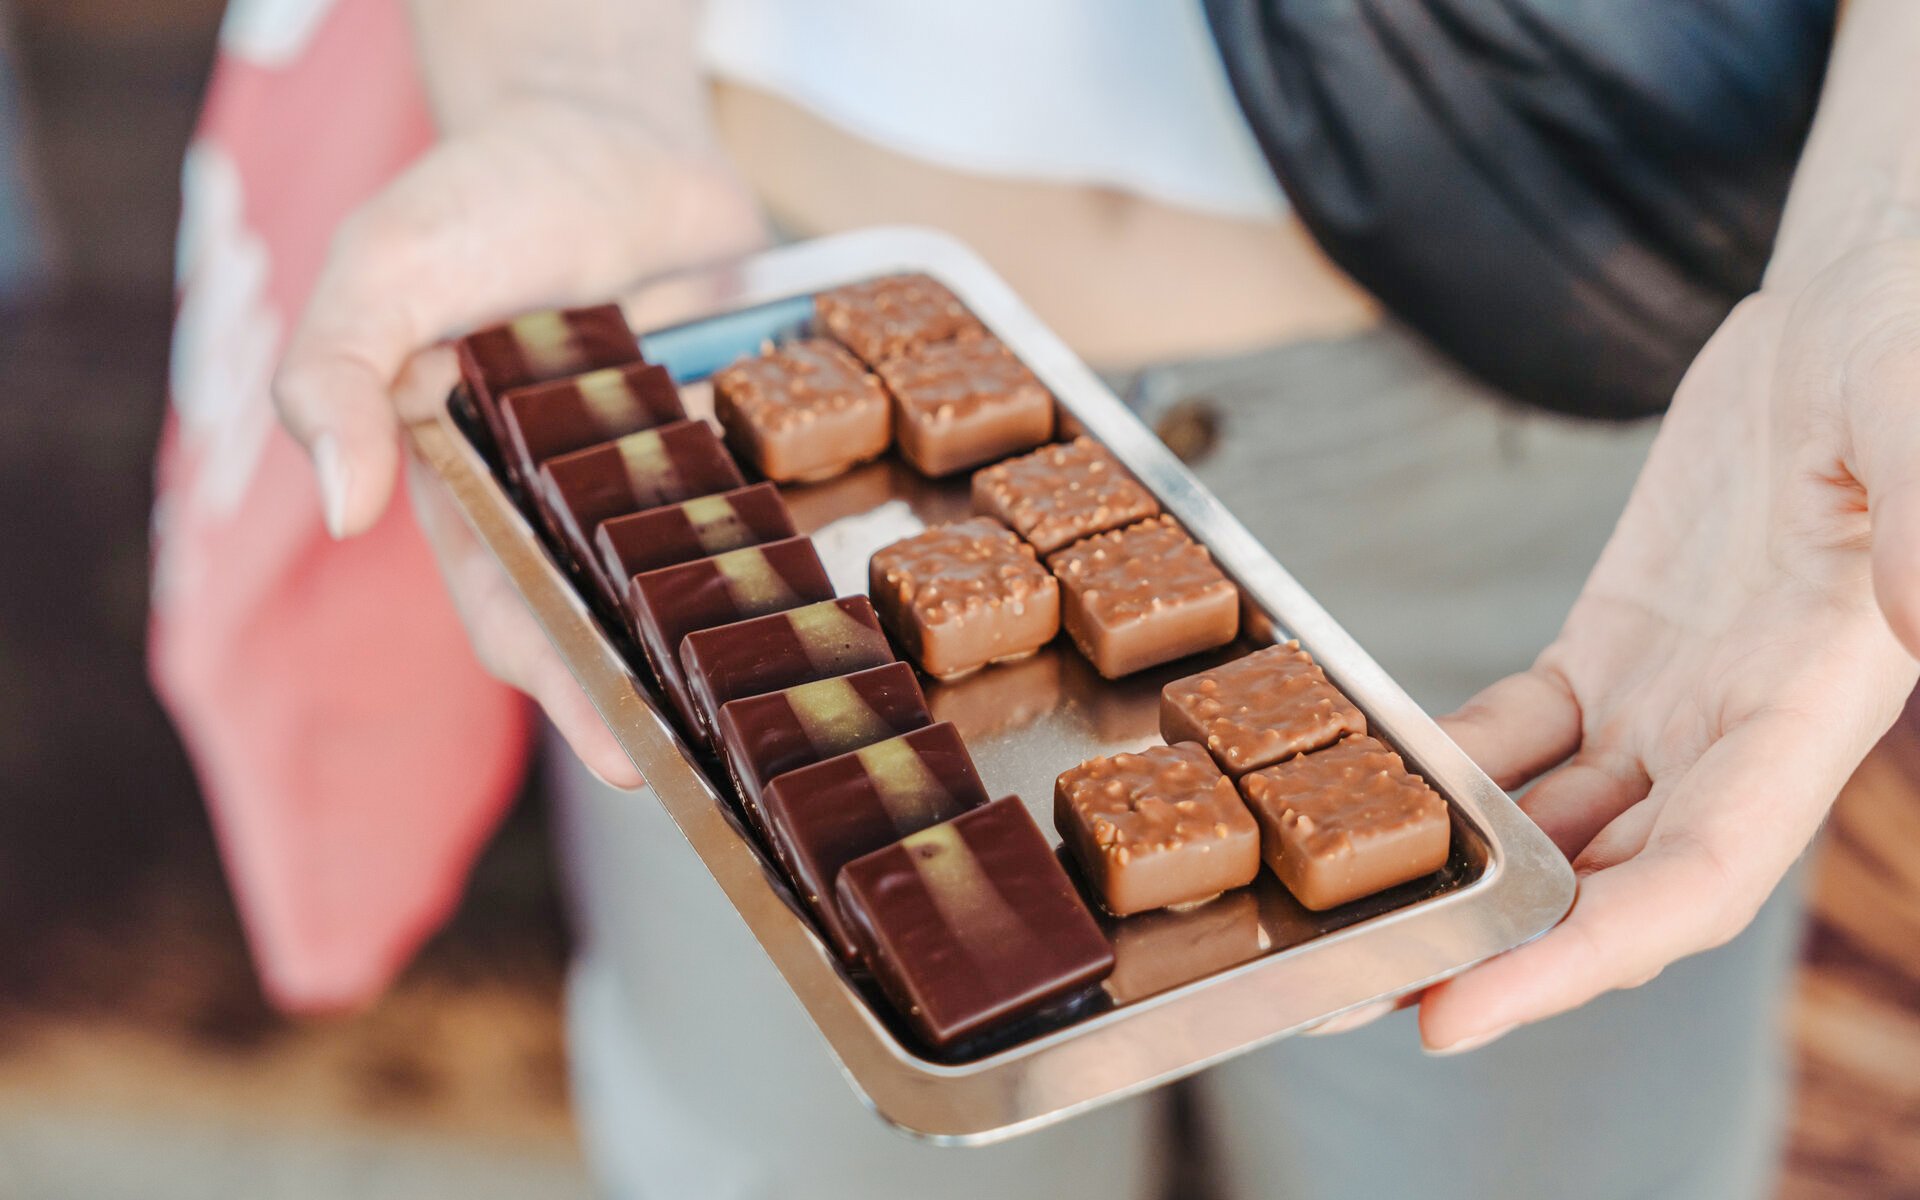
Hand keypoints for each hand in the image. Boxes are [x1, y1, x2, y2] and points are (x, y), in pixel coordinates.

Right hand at [272, 97, 763, 786]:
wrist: (606, 125)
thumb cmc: (482, 196)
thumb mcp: (385, 267)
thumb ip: (339, 374)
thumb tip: (343, 507)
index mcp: (472, 491)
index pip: (514, 614)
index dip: (565, 689)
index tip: (625, 757)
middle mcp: (565, 504)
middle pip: (619, 627)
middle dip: (670, 699)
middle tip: (736, 766)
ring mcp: (655, 476)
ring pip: (694, 588)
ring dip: (731, 648)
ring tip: (796, 711)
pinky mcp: (728, 437)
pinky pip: (759, 509)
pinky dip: (787, 557)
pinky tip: (838, 602)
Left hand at [1417, 239, 1919, 1051]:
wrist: (1849, 303)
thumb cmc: (1903, 343)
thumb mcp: (1914, 409)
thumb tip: (1919, 608)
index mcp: (1808, 709)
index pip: (1694, 881)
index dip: (1583, 961)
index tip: (1460, 1015)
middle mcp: (1737, 733)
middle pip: (1608, 887)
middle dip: (1495, 957)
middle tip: (1355, 996)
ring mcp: (1672, 698)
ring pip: (1557, 827)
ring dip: (1467, 884)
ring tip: (1351, 928)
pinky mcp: (1617, 647)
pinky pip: (1521, 734)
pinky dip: (1454, 770)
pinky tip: (1373, 788)